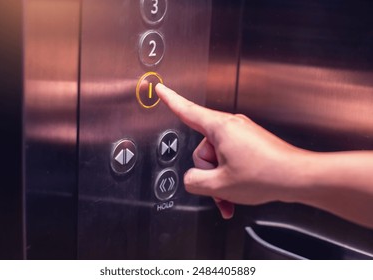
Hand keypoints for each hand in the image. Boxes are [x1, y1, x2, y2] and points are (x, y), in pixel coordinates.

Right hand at [155, 84, 305, 218]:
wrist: (299, 177)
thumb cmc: (267, 174)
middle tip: (222, 186)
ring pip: (217, 158)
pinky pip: (230, 159)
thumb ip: (194, 181)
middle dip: (209, 172)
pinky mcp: (250, 143)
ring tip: (234, 191)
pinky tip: (237, 191)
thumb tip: (191, 178)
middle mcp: (231, 126)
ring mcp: (241, 134)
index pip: (187, 110)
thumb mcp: (220, 185)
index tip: (160, 90)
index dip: (170, 100)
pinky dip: (230, 178)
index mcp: (220, 128)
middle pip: (202, 150)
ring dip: (221, 179)